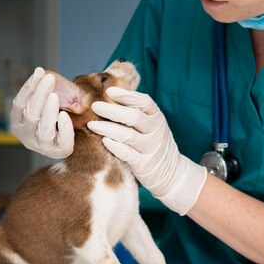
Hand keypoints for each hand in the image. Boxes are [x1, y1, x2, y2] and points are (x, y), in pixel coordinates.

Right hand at [9, 67, 74, 158]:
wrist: (61, 143)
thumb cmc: (50, 119)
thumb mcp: (41, 105)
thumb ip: (40, 92)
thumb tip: (41, 71)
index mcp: (18, 122)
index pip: (19, 103)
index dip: (29, 87)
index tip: (40, 72)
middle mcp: (26, 135)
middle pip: (30, 114)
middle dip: (40, 94)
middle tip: (50, 78)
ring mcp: (41, 145)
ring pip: (43, 128)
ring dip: (48, 111)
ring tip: (55, 95)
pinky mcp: (58, 151)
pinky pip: (61, 141)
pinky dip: (64, 127)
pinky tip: (64, 115)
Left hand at [87, 87, 207, 214]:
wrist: (172, 172)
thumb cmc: (153, 142)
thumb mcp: (152, 125)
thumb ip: (136, 111)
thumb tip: (109, 95)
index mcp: (157, 117)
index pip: (144, 102)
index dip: (127, 96)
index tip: (109, 91)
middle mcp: (155, 131)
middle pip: (134, 117)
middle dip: (112, 110)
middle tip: (95, 106)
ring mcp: (150, 148)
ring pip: (128, 135)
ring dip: (108, 128)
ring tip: (92, 124)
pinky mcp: (143, 164)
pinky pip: (128, 154)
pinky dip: (116, 147)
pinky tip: (104, 141)